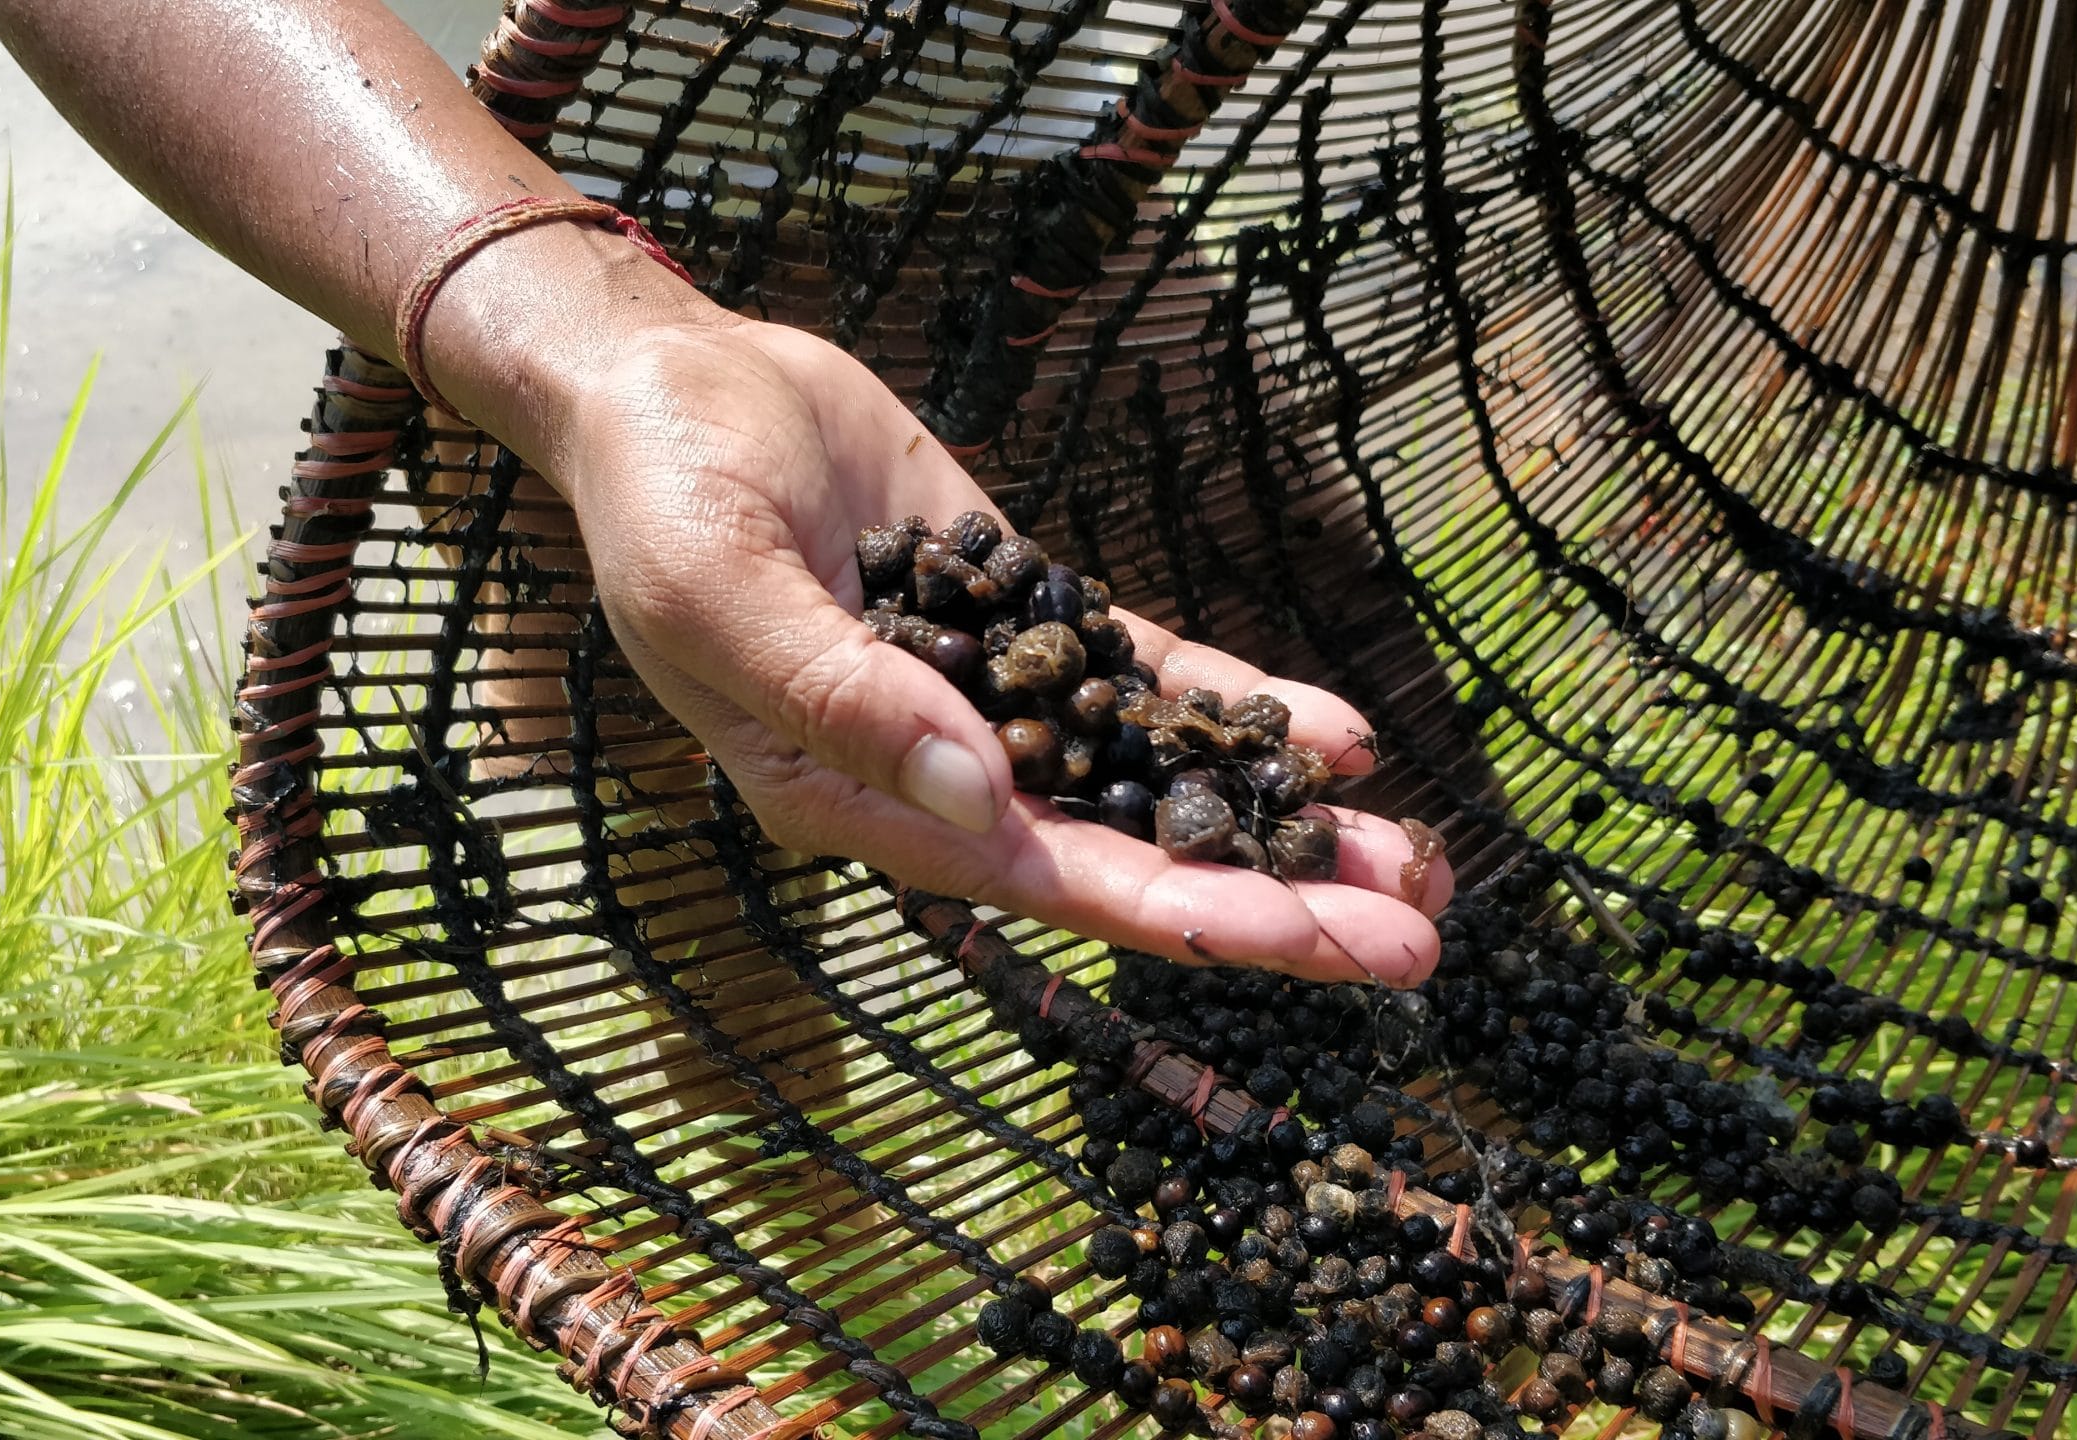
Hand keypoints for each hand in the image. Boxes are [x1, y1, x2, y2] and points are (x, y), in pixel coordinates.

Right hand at [508, 314, 1449, 985]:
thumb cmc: (661, 495)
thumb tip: (977, 796)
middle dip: (1269, 895)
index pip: (1044, 879)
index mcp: (856, 799)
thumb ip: (846, 700)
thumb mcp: (724, 595)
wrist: (671, 382)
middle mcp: (936, 774)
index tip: (1306, 937)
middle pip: (1128, 855)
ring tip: (1409, 851)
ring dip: (1273, 818)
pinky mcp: (1025, 616)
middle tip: (1415, 932)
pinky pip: (1144, 676)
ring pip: (1153, 779)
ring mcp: (990, 698)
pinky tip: (1335, 733)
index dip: (1182, 911)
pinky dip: (1233, 704)